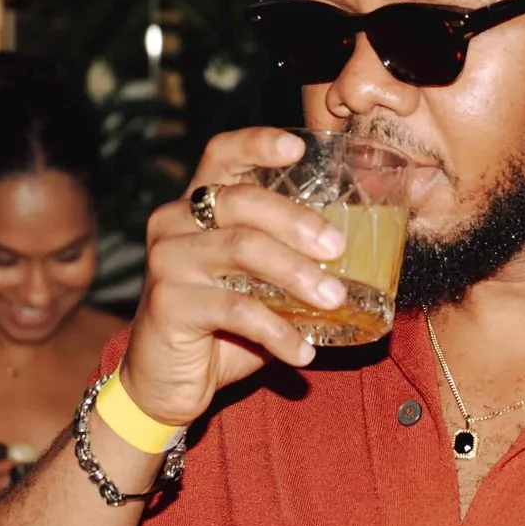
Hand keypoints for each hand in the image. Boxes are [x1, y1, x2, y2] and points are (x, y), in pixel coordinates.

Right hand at [121, 127, 344, 426]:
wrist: (164, 382)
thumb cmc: (220, 326)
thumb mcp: (254, 283)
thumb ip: (286, 260)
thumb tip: (360, 253)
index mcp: (196, 206)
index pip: (222, 155)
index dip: (258, 144)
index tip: (298, 147)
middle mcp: (174, 222)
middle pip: (241, 200)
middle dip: (297, 220)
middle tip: (338, 248)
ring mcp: (168, 261)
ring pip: (241, 249)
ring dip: (296, 275)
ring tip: (335, 300)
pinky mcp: (168, 303)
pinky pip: (235, 309)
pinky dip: (277, 331)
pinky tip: (302, 352)